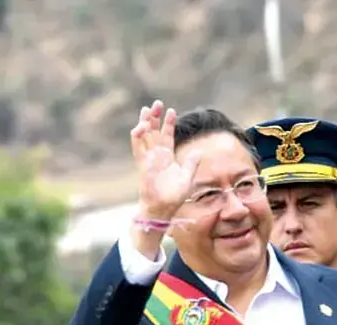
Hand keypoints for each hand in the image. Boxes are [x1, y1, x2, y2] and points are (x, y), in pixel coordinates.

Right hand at [130, 100, 200, 221]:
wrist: (162, 208)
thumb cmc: (174, 197)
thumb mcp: (187, 178)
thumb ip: (192, 164)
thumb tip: (198, 152)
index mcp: (167, 157)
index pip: (167, 136)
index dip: (168, 123)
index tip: (171, 111)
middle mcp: (156, 156)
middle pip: (154, 132)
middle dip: (155, 117)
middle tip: (156, 103)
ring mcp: (148, 159)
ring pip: (144, 136)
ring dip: (145, 122)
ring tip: (147, 109)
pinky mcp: (142, 164)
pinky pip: (138, 147)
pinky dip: (138, 136)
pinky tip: (140, 125)